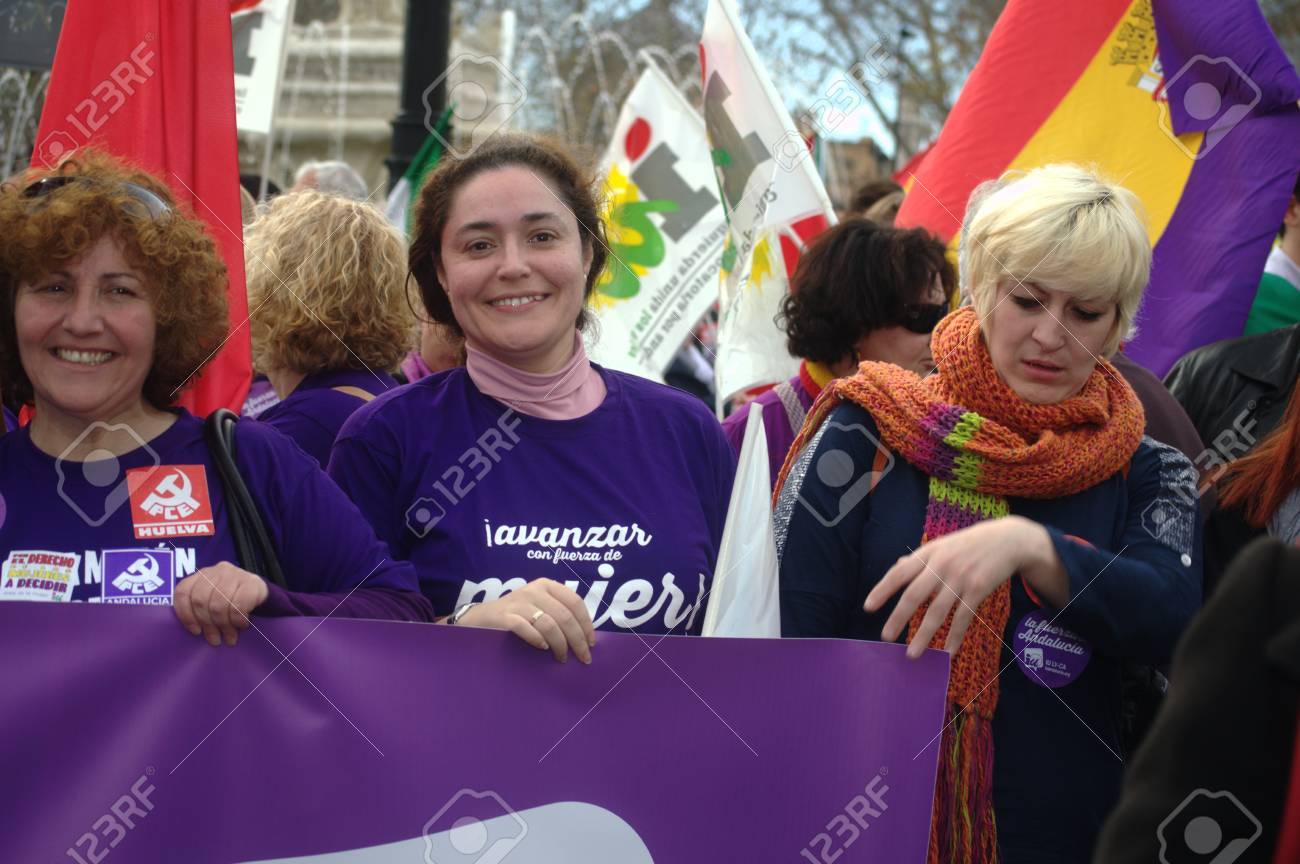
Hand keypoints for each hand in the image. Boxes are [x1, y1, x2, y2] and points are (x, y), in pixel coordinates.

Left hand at [174, 562, 269, 646]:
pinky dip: (238, 620)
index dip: (185, 614)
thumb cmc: (233, 601)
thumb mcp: (213, 601)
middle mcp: (216, 571)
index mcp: (201, 575)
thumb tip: (194, 631)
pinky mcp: (251, 582)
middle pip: (200, 600)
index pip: (183, 591)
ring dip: (223, 625)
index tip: (195, 631)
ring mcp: (234, 574)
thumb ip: (200, 609)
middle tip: (215, 639)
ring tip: (229, 637)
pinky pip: (238, 606)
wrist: (262, 593)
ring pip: (219, 604)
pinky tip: (241, 625)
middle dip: (207, 624)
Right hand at [457, 578, 595, 663]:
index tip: (591, 643)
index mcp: (547, 585)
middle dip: (577, 639)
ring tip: (562, 658)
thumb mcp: (540, 607)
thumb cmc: (517, 616)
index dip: (586, 623)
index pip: (575, 602)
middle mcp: (534, 590)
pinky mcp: (505, 616)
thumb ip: (559, 614)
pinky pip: (526, 628)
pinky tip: (543, 648)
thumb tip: (585, 638)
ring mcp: (518, 602)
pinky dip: (538, 640)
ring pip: (549, 624)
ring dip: (560, 644)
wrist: (481, 619)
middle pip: (565, 616)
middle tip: (582, 658)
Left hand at [864, 517, 1046, 658]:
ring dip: (924, 635)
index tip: (868, 607)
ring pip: (937, 611)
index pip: (899, 573)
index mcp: (928, 553)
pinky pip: (963, 618)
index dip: (882, 590)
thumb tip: (897, 567)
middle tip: (886, 638)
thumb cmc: (969, 544)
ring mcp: (960, 578)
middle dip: (898, 618)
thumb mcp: (941, 545)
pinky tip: (947, 652)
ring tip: (912, 654)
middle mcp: (941, 565)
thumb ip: (920, 558)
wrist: (1007, 540)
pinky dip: (955, 636)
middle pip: (914, 595)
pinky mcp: (978, 589)